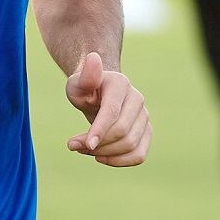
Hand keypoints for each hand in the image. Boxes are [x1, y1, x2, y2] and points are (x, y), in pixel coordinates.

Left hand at [64, 52, 150, 166]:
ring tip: (84, 150)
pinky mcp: (146, 132)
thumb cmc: (85, 88)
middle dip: (97, 144)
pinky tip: (101, 158)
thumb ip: (85, 75)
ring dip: (105, 154)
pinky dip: (120, 161)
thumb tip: (93, 58)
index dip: (99, 130)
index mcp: (120, 84)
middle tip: (73, 145)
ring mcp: (145, 116)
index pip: (112, 112)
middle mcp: (137, 99)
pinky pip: (139, 155)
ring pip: (130, 145)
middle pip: (122, 131)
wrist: (99, 93)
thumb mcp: (78, 82)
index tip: (84, 145)